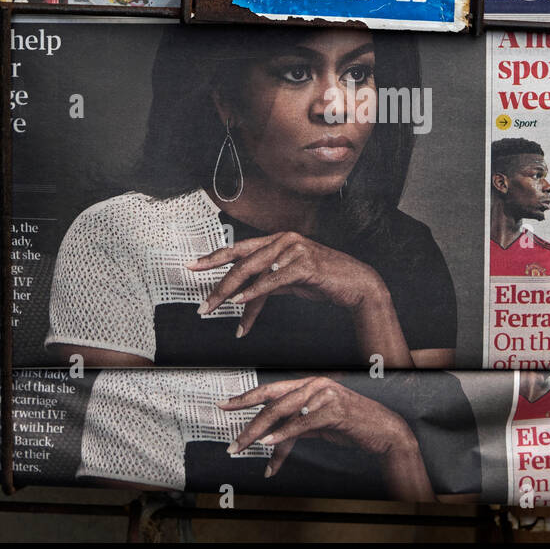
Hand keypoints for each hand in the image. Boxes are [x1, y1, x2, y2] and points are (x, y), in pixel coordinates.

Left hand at [187, 232, 389, 338]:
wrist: (357, 284)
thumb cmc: (325, 280)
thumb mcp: (290, 281)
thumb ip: (267, 282)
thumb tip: (244, 296)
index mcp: (279, 239)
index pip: (240, 248)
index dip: (214, 257)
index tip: (192, 265)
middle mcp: (284, 239)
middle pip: (241, 261)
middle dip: (218, 284)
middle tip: (203, 304)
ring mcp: (294, 249)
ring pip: (252, 271)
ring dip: (231, 293)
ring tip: (216, 308)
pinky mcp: (304, 264)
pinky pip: (272, 280)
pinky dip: (254, 293)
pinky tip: (240, 303)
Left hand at [220, 376, 422, 480]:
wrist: (384, 430)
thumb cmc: (352, 426)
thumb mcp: (318, 426)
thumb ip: (295, 427)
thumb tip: (270, 439)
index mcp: (309, 384)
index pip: (271, 390)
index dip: (245, 397)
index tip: (224, 405)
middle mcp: (314, 384)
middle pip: (272, 402)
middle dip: (247, 421)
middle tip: (232, 442)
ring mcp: (323, 395)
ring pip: (281, 413)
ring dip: (259, 433)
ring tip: (243, 447)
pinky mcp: (332, 410)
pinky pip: (300, 424)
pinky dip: (282, 436)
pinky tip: (268, 444)